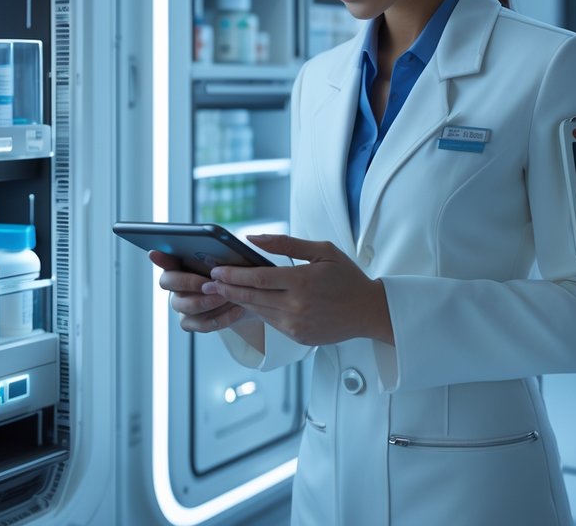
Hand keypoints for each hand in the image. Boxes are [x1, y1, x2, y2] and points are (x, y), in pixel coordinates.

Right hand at [148, 251, 249, 332]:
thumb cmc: (231, 274)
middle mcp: (175, 286)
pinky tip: (238, 309)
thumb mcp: (227, 261)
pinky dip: (222, 318)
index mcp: (179, 266)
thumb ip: (217, 254)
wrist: (244, 297)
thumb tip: (220, 246)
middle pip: (169, 283)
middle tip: (212, 282)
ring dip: (210, 302)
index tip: (154, 253)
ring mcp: (181, 305)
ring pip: (188, 307)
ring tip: (228, 296)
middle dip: (192, 283)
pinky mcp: (190, 323)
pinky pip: (202, 325)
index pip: (164, 260)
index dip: (159, 258)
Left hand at [203, 234, 392, 346]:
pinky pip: (270, 322)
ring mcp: (296, 325)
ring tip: (221, 291)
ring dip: (238, 300)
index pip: (258, 278)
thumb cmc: (347, 277)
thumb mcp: (322, 251)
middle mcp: (296, 306)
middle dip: (226, 289)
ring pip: (258, 311)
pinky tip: (248, 302)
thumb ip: (286, 244)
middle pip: (251, 297)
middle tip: (207, 283)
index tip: (216, 270)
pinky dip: (258, 311)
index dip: (233, 275)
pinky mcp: (297, 337)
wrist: (368, 312)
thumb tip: (253, 238)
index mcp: (302, 282)